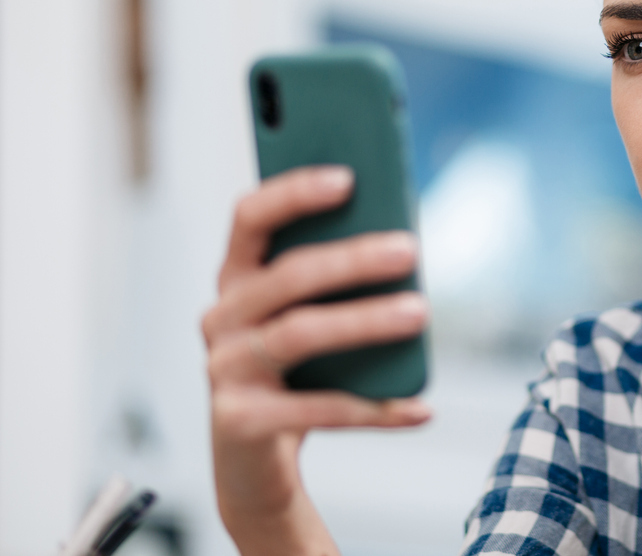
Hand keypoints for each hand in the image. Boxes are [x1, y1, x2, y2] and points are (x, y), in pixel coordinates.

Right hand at [202, 166, 431, 552]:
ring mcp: (225, 370)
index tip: (348, 177)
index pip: (251, 219)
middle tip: (410, 249)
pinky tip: (419, 408)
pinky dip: (375, 409)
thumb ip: (338, 279)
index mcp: (238, 279)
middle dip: (352, 259)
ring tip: (419, 312)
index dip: (293, 193)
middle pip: (288, 275)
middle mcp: (222, 317)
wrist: (255, 465)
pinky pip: (317, 410)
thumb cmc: (295, 373)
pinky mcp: (239, 422)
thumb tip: (399, 243)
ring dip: (364, 321)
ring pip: (299, 333)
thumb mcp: (311, 317)